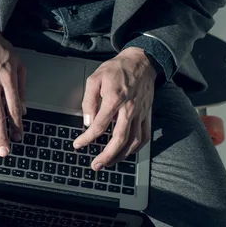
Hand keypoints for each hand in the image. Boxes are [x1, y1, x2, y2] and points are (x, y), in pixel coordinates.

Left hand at [73, 47, 156, 170]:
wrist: (141, 61)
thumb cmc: (116, 69)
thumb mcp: (94, 79)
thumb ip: (89, 101)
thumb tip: (87, 122)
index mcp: (115, 99)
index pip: (99, 125)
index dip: (87, 138)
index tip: (78, 145)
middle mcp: (129, 108)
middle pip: (119, 139)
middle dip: (106, 156)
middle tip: (95, 165)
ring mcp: (140, 113)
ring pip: (133, 141)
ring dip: (120, 156)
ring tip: (108, 162)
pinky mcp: (147, 114)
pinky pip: (144, 136)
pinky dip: (136, 148)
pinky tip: (126, 153)